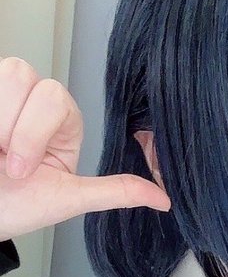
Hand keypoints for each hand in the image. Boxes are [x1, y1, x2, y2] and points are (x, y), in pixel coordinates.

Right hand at [0, 57, 169, 241]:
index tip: (23, 170)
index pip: (56, 97)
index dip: (36, 132)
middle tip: (9, 166)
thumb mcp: (67, 200)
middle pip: (32, 78)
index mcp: (58, 123)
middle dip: (20, 130)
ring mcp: (2, 95)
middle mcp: (30, 101)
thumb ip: (113, 192)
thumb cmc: (10, 205)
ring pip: (11, 71)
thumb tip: (162, 199)